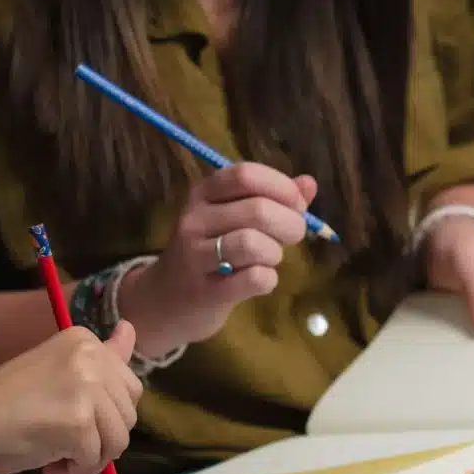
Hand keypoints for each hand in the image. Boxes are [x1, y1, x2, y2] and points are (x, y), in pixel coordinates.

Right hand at [0, 324, 141, 473]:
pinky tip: (48, 467)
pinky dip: (75, 472)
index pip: (128, 384)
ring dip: (90, 459)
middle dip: (102, 438)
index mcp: (84, 340)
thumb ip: (100, 356)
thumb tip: (132, 328)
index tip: (73, 417)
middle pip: (128, 414)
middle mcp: (90, 357)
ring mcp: (86, 389)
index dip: (105, 413)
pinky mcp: (79, 423)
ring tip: (57, 459)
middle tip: (66, 444)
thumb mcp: (58, 371)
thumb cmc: (3, 402)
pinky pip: (94, 460)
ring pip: (118, 440)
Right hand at [122, 163, 319, 359]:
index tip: (296, 205)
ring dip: (275, 254)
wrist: (165, 299)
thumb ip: (271, 198)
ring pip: (254, 244)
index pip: (245, 174)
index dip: (281, 187)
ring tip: (269, 259)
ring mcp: (195, 256)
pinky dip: (268, 280)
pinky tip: (259, 280)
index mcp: (204, 193)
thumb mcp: (232, 217)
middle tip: (292, 236)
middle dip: (290, 224)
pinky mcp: (204, 291)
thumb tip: (308, 184)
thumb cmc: (208, 252)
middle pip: (257, 210)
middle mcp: (195, 219)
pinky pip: (254, 279)